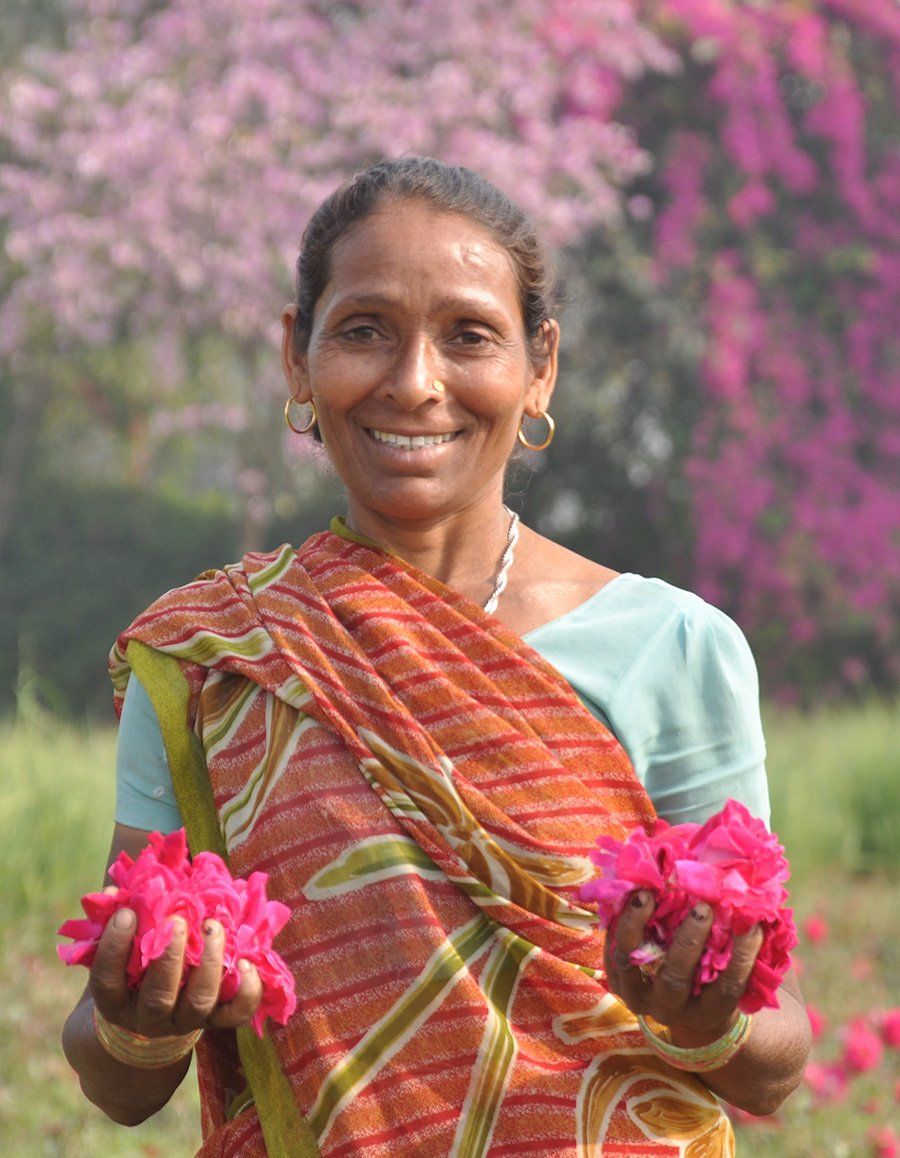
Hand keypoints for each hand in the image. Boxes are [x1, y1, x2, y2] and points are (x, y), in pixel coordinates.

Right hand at [89, 893, 262, 1039]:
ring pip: (198, 1003)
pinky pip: (235, 1014)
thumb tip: (110, 891)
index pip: (107, 980)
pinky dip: (246, 991)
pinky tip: (247, 962)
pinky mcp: (216, 1020)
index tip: (127, 913)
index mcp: (116, 1000)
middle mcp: (148, 1017)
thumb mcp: (120, 948)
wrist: (155, 1014)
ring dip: (208, 964)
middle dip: (169, 958)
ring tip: (213, 927)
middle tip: (178, 920)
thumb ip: (115, 919)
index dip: (114, 948)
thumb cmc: (135, 966)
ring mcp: (184, 1021)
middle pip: (158, 997)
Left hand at [604, 890, 762, 1043]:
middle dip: (688, 942)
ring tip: (647, 894)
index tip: (752, 926)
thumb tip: (760, 904)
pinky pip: (611, 954)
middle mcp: (671, 1011)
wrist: (683, 1008)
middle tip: (702, 907)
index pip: (727, 989)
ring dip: (638, 927)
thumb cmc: (718, 979)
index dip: (741, 959)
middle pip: (675, 979)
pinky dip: (615, 926)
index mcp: (709, 1014)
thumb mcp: (735, 972)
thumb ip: (743, 946)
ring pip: (632, 964)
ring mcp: (639, 998)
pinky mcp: (617, 982)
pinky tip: (625, 897)